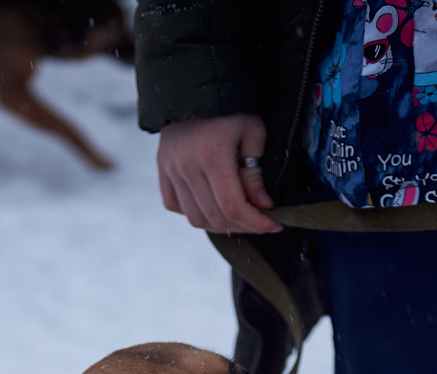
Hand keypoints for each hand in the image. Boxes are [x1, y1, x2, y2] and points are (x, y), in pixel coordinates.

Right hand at [157, 114, 282, 234]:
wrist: (193, 85)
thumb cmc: (230, 106)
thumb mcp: (252, 131)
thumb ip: (255, 173)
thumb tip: (262, 206)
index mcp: (212, 155)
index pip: (233, 207)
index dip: (256, 223)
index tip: (274, 225)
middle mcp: (186, 167)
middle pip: (215, 218)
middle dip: (242, 226)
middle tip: (259, 220)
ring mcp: (170, 170)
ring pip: (195, 218)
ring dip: (220, 224)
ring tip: (238, 215)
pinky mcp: (161, 170)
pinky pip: (175, 206)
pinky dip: (195, 212)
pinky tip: (211, 203)